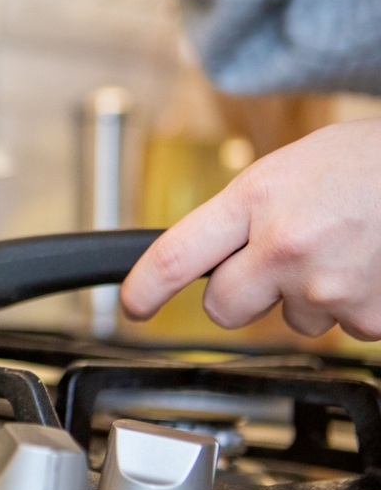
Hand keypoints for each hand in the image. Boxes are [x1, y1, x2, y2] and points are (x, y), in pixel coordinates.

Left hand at [122, 118, 380, 340]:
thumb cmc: (366, 163)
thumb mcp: (286, 170)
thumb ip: (242, 214)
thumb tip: (205, 257)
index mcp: (256, 198)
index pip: (175, 256)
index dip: (144, 289)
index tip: (133, 306)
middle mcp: (285, 246)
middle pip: (222, 307)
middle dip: (238, 293)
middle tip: (273, 262)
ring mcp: (327, 286)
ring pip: (289, 319)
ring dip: (305, 294)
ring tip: (341, 249)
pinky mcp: (368, 316)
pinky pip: (341, 326)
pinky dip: (352, 304)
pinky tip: (367, 266)